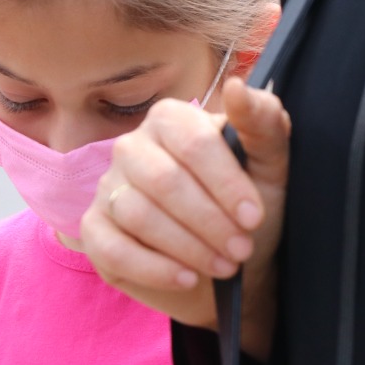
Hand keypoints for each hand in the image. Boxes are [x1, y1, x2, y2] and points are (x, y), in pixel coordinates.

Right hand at [80, 78, 290, 357]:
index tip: (254, 217)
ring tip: (223, 266)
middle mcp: (130, 148)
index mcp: (170, 120)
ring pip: (137, 215)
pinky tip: (187, 278)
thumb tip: (236, 86)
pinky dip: (154, 269)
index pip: (192, 143)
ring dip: (187, 247)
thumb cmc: (248, 213)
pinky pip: (111, 248)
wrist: (231, 269)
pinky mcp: (93, 231)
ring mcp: (107, 189)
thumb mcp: (271, 169)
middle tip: (240, 249)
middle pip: (162, 180)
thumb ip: (263, 124)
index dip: (225, 182)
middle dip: (208, 221)